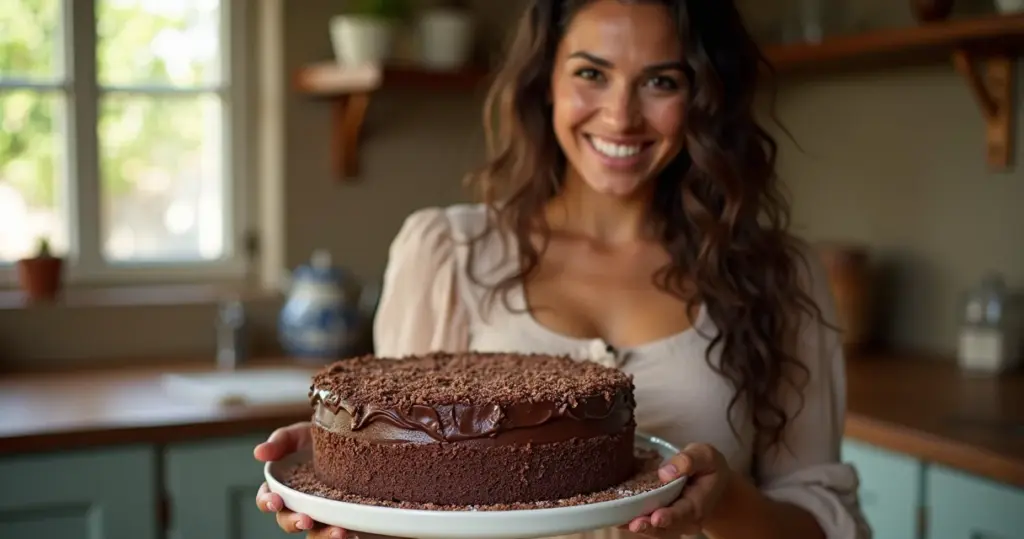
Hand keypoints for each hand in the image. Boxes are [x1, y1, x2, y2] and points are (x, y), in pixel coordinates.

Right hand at [254, 422, 348, 538]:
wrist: (358, 441)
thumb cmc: (323, 439)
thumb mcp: (303, 434)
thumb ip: (281, 441)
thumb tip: (258, 453)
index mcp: (285, 486)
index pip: (267, 498)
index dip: (267, 502)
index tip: (276, 501)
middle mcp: (301, 504)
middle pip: (288, 520)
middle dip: (294, 523)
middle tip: (306, 520)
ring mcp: (322, 514)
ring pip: (315, 533)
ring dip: (323, 535)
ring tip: (338, 532)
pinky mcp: (343, 519)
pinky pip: (340, 534)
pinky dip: (345, 536)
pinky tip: (353, 533)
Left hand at [621, 443, 731, 537]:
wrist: (713, 483)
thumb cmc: (708, 467)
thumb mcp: (705, 455)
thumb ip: (689, 460)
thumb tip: (665, 472)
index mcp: (698, 503)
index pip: (684, 512)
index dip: (670, 516)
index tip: (656, 518)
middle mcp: (686, 519)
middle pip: (667, 527)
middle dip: (649, 526)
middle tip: (634, 524)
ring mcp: (674, 523)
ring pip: (655, 529)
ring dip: (638, 526)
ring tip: (620, 522)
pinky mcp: (661, 520)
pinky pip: (648, 523)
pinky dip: (632, 521)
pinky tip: (616, 517)